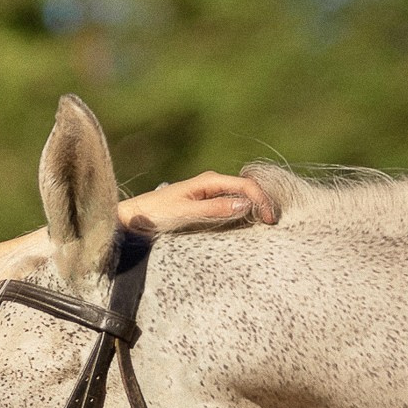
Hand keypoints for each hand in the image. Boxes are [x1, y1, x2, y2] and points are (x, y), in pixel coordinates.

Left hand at [117, 172, 277, 235]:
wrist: (133, 218)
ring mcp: (210, 195)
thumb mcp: (185, 213)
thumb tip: (245, 204)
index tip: (270, 220)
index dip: (262, 200)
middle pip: (247, 190)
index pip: (246, 185)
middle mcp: (212, 184)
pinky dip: (243, 214)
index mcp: (209, 181)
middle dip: (263, 203)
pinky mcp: (206, 206)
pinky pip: (231, 207)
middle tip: (274, 224)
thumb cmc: (155, 214)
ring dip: (255, 209)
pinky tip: (248, 225)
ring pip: (241, 198)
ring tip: (266, 226)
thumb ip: (214, 209)